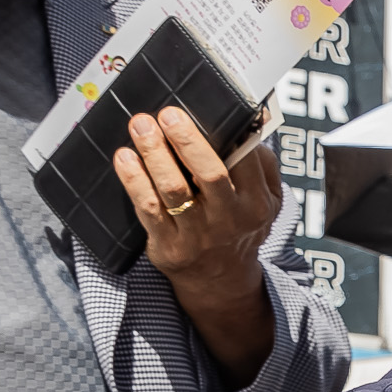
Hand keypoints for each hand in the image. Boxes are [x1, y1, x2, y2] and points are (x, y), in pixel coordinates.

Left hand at [113, 106, 279, 383]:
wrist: (221, 280)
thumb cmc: (240, 227)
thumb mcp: (266, 202)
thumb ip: (263, 164)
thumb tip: (254, 121)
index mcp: (257, 203)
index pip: (245, 162)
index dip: (225, 133)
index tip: (203, 111)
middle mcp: (230, 219)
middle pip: (210, 174)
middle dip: (186, 140)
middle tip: (166, 115)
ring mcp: (199, 234)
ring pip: (174, 189)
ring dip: (154, 153)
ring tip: (141, 125)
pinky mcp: (169, 244)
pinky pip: (148, 208)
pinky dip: (134, 180)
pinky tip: (125, 158)